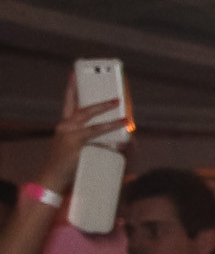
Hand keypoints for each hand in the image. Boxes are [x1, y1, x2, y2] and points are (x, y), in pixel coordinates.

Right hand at [37, 76, 126, 196]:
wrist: (51, 178)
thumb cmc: (66, 164)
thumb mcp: (76, 147)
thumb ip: (96, 141)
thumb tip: (124, 142)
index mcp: (64, 125)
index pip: (68, 103)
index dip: (71, 88)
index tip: (74, 74)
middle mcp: (65, 127)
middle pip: (81, 109)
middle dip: (98, 102)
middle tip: (116, 98)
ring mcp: (69, 136)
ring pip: (91, 121)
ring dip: (108, 116)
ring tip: (124, 114)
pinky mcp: (75, 145)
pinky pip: (97, 136)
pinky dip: (111, 134)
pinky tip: (124, 134)